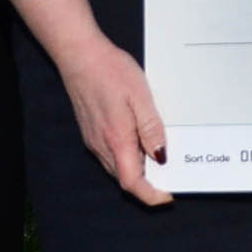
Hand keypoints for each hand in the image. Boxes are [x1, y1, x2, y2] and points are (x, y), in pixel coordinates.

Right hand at [58, 38, 172, 205]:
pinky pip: (111, 155)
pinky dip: (128, 157)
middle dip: (148, 184)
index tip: (167, 196)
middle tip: (172, 175)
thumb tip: (161, 156)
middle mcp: (102, 146)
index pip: (132, 183)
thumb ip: (151, 128)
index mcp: (116, 140)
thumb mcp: (140, 96)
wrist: (80, 56)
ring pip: (117, 168)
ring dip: (138, 170)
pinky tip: (141, 141)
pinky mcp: (92, 133)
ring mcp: (94, 140)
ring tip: (161, 157)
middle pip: (125, 179)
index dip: (150, 195)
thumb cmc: (110, 71)